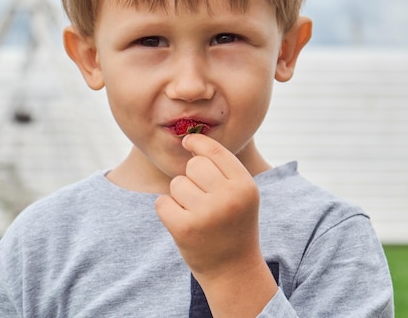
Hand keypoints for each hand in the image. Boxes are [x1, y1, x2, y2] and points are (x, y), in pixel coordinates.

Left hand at [155, 134, 262, 279]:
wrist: (234, 271)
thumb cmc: (234, 226)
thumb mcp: (241, 195)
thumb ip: (222, 168)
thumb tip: (190, 138)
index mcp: (245, 185)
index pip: (214, 151)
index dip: (197, 143)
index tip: (188, 142)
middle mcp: (228, 197)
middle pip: (194, 165)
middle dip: (191, 177)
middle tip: (201, 198)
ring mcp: (206, 214)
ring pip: (177, 184)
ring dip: (180, 197)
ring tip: (195, 214)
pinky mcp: (185, 229)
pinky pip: (162, 202)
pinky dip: (167, 210)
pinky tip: (182, 223)